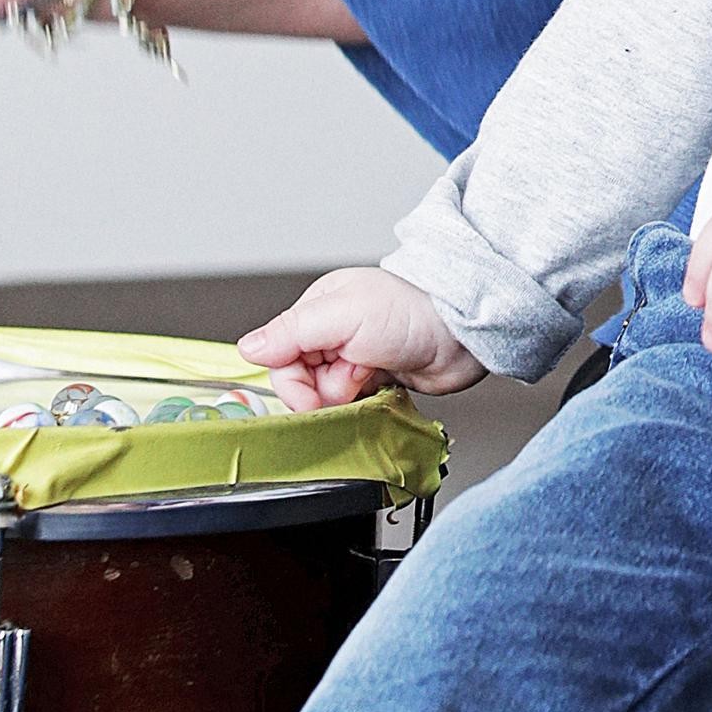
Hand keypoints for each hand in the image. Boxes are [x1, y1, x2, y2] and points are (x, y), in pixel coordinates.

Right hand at [241, 267, 485, 406]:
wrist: (463, 334)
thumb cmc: (411, 311)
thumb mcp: (342, 316)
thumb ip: (292, 332)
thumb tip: (248, 347)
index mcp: (319, 308)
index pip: (281, 355)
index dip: (293, 382)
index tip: (312, 395)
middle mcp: (333, 331)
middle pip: (302, 380)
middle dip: (324, 388)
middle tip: (353, 377)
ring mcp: (355, 356)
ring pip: (326, 396)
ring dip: (346, 394)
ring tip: (372, 375)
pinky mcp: (376, 378)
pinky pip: (351, 404)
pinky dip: (362, 402)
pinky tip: (381, 386)